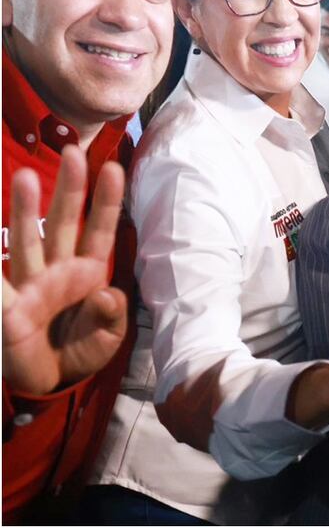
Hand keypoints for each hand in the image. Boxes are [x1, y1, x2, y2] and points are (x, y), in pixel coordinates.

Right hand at [2, 145, 126, 394]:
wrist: (47, 383)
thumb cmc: (79, 351)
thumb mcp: (108, 337)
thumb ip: (112, 314)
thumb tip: (107, 294)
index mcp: (87, 274)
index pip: (101, 231)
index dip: (106, 202)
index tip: (113, 168)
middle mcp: (58, 271)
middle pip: (64, 223)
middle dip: (70, 188)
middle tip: (72, 151)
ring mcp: (30, 284)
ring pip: (28, 239)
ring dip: (26, 208)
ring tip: (24, 176)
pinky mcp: (8, 305)